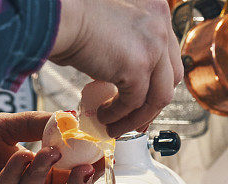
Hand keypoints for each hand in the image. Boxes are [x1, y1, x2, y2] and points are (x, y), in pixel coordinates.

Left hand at [0, 111, 99, 183]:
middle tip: (89, 166)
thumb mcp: (2, 127)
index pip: (67, 182)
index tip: (100, 154)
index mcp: (31, 178)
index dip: (86, 172)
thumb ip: (36, 126)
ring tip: (48, 151)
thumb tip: (70, 117)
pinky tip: (17, 157)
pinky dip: (15, 178)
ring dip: (43, 175)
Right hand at [50, 0, 181, 137]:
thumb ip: (125, 47)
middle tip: (137, 121)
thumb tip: (120, 77)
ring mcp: (153, 45)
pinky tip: (104, 118)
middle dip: (153, 105)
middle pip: (170, 78)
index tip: (145, 101)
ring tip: (115, 127)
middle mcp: (161, 24)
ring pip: (158, 97)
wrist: (56, 14)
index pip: (168, 56)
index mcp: (156, 10)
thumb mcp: (111, 28)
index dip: (157, 82)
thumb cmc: (69, 16)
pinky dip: (119, 115)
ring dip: (137, 118)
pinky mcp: (138, 66)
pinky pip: (134, 102)